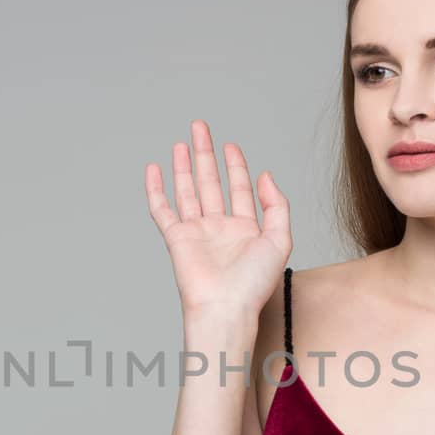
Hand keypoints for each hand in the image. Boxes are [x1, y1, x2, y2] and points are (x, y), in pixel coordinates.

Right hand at [144, 119, 290, 318]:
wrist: (226, 307)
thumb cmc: (254, 284)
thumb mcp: (280, 240)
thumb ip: (277, 205)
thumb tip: (265, 175)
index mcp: (244, 229)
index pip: (239, 189)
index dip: (236, 166)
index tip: (230, 145)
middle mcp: (219, 228)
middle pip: (210, 183)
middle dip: (206, 154)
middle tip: (200, 128)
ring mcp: (196, 233)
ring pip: (187, 191)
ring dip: (184, 166)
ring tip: (182, 143)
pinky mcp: (176, 239)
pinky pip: (162, 209)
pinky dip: (156, 189)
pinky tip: (154, 169)